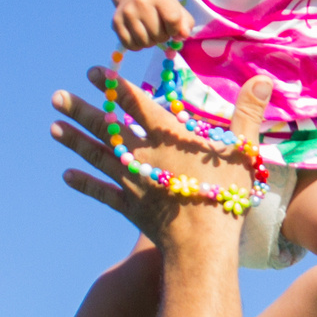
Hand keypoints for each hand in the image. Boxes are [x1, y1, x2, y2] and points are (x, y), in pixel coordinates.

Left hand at [52, 70, 270, 246]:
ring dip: (74, 140)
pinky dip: (84, 183)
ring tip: (53, 126)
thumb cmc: (224, 194)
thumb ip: (248, 113)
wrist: (201, 244)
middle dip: (81, 109)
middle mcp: (143, 154)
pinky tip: (66, 175)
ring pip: (97, 155)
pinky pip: (101, 192)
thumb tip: (263, 80)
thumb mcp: (242, 150)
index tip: (94, 72)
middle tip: (57, 96)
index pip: (135, 102)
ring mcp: (132, 182)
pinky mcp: (130, 207)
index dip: (114, 85)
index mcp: (168, 136)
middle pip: (107, 126)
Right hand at [112, 0, 194, 51]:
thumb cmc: (162, 7)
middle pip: (159, 35)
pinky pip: (131, 46)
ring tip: (150, 31)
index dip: (176, 30)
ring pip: (145, 42)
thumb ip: (185, 24)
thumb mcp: (177, 9)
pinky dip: (138, 45)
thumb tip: (183, 36)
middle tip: (160, 29)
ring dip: (151, 42)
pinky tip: (140, 34)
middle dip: (163, 37)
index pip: (173, 19)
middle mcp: (140, 2)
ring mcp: (126, 12)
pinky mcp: (116, 23)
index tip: (173, 28)